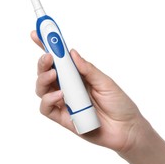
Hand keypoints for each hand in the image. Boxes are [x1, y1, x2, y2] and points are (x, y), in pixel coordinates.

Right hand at [30, 31, 143, 152]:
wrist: (126, 129)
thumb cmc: (119, 104)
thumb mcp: (105, 82)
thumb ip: (87, 69)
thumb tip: (72, 52)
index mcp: (78, 76)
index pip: (60, 60)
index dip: (47, 47)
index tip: (37, 33)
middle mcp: (69, 87)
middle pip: (46, 73)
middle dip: (43, 62)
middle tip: (47, 56)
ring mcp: (64, 102)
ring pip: (42, 89)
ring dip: (43, 79)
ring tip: (53, 74)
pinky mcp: (63, 118)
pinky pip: (46, 108)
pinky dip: (49, 99)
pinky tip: (60, 95)